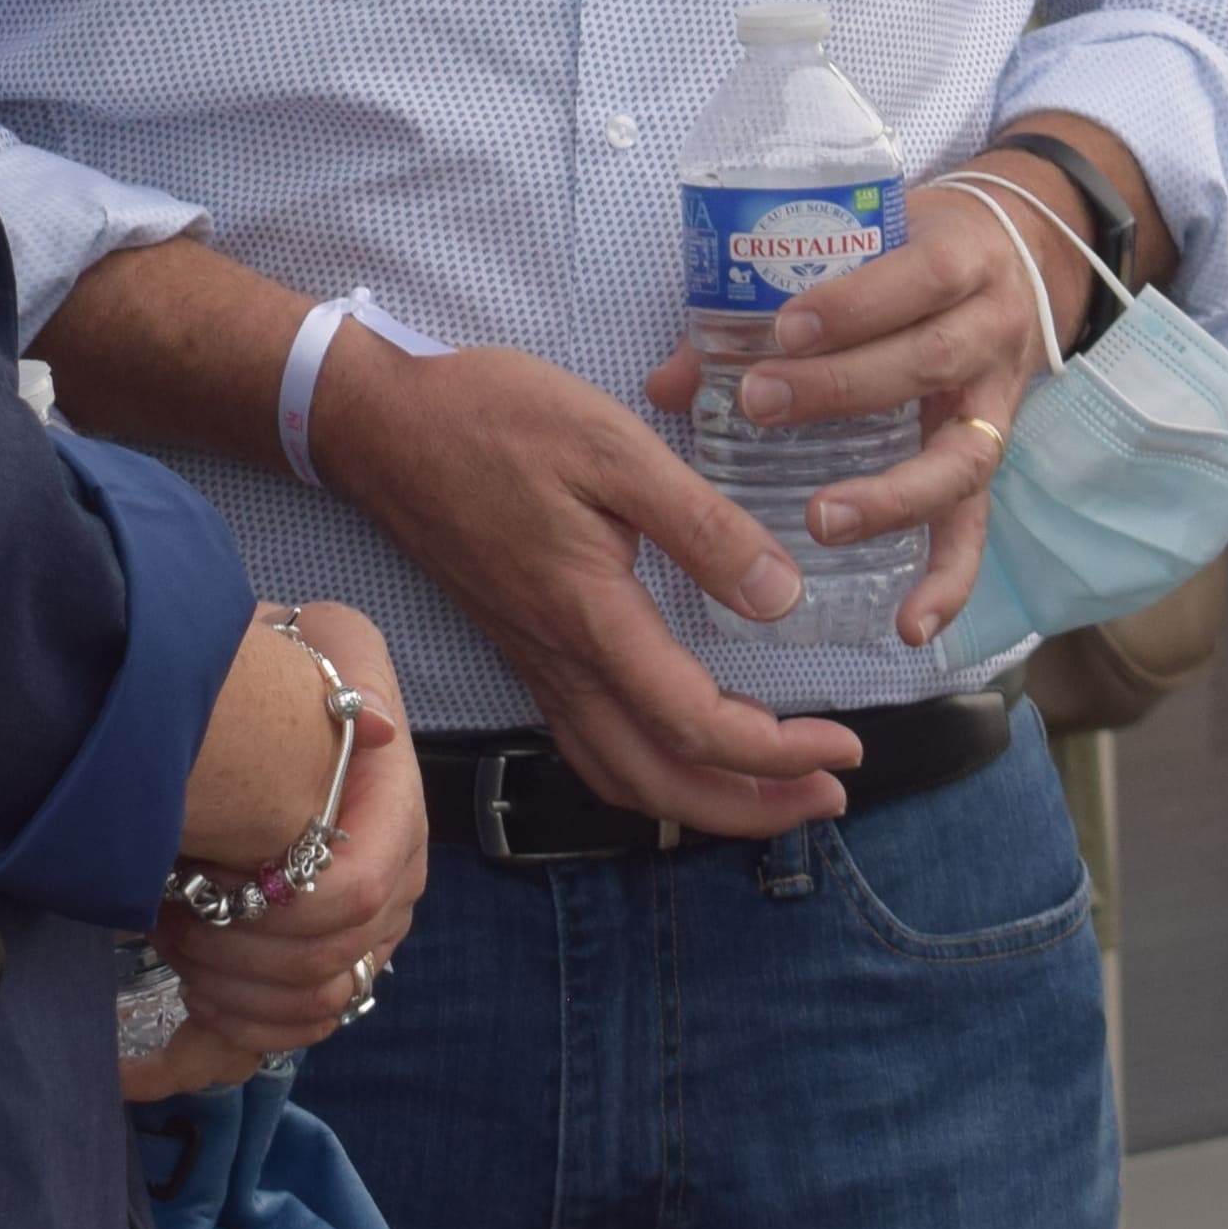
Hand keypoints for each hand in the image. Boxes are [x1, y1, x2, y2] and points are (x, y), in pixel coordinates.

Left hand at [158, 604, 425, 1071]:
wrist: (292, 703)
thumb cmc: (300, 672)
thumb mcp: (331, 643)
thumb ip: (349, 672)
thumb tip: (376, 726)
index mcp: (396, 821)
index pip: (350, 900)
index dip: (272, 909)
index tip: (199, 878)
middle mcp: (391, 893)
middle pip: (325, 971)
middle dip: (232, 953)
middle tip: (166, 908)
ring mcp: (357, 943)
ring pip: (302, 1017)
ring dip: (222, 994)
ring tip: (165, 936)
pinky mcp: (307, 974)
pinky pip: (268, 1043)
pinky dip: (201, 1055)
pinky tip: (134, 1063)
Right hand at [312, 340, 863, 835]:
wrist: (383, 425)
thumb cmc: (494, 420)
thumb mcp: (613, 448)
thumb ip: (702, 526)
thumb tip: (782, 598)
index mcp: (590, 618)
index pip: (695, 727)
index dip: (778, 755)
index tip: (844, 745)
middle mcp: (560, 662)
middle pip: (660, 784)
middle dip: (752, 808)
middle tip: (830, 796)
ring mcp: (535, 664)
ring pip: (622, 778)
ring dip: (702, 802)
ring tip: (774, 788)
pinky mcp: (523, 650)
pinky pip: (592, 748)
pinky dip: (652, 774)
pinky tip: (688, 747)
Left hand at [636, 157, 1075, 650]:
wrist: (1009, 258)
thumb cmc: (908, 255)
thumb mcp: (860, 248)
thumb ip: (766, 305)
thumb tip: (665, 386)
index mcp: (960, 262)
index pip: (919, 278)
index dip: (855, 305)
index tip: (783, 327)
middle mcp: (990, 334)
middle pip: (930, 363)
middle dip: (843, 388)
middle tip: (760, 404)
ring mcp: (996, 405)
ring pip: (961, 455)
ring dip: (890, 496)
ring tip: (822, 521)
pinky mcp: (991, 462)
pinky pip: (976, 528)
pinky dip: (947, 581)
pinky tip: (909, 626)